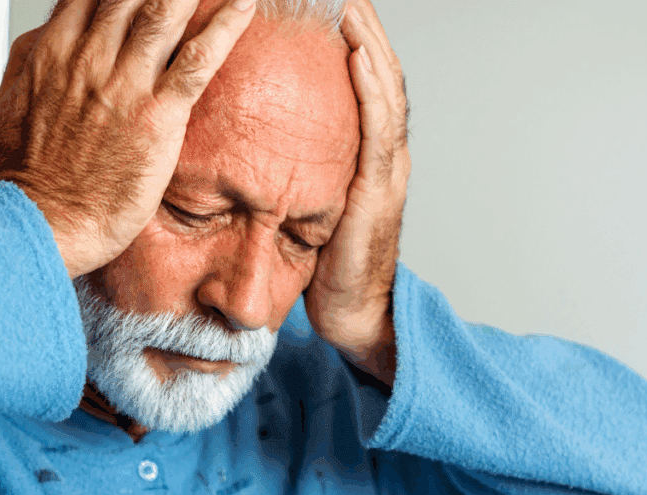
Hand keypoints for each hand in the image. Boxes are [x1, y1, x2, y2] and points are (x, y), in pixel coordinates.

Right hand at [0, 0, 256, 277]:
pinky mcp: (157, 114)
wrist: (48, 221)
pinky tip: (243, 6)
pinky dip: (225, 26)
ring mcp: (125, 84)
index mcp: (53, 53)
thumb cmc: (34, 176)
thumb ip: (34, 62)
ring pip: (163, 12)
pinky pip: (198, 59)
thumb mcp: (13, 104)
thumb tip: (48, 37)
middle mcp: (89, 59)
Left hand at [304, 0, 410, 387]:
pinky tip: (358, 53)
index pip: (362, 77)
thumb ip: (299, 166)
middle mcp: (383, 150)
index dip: (351, 33)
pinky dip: (371, 86)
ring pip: (385, 87)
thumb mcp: (309, 200)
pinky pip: (379, 128)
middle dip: (363, 22)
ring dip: (370, 38)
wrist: (353, 311)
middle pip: (379, 69)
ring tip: (352, 0)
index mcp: (366, 149)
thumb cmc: (325, 260)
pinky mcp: (380, 188)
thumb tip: (259, 137)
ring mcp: (387, 167)